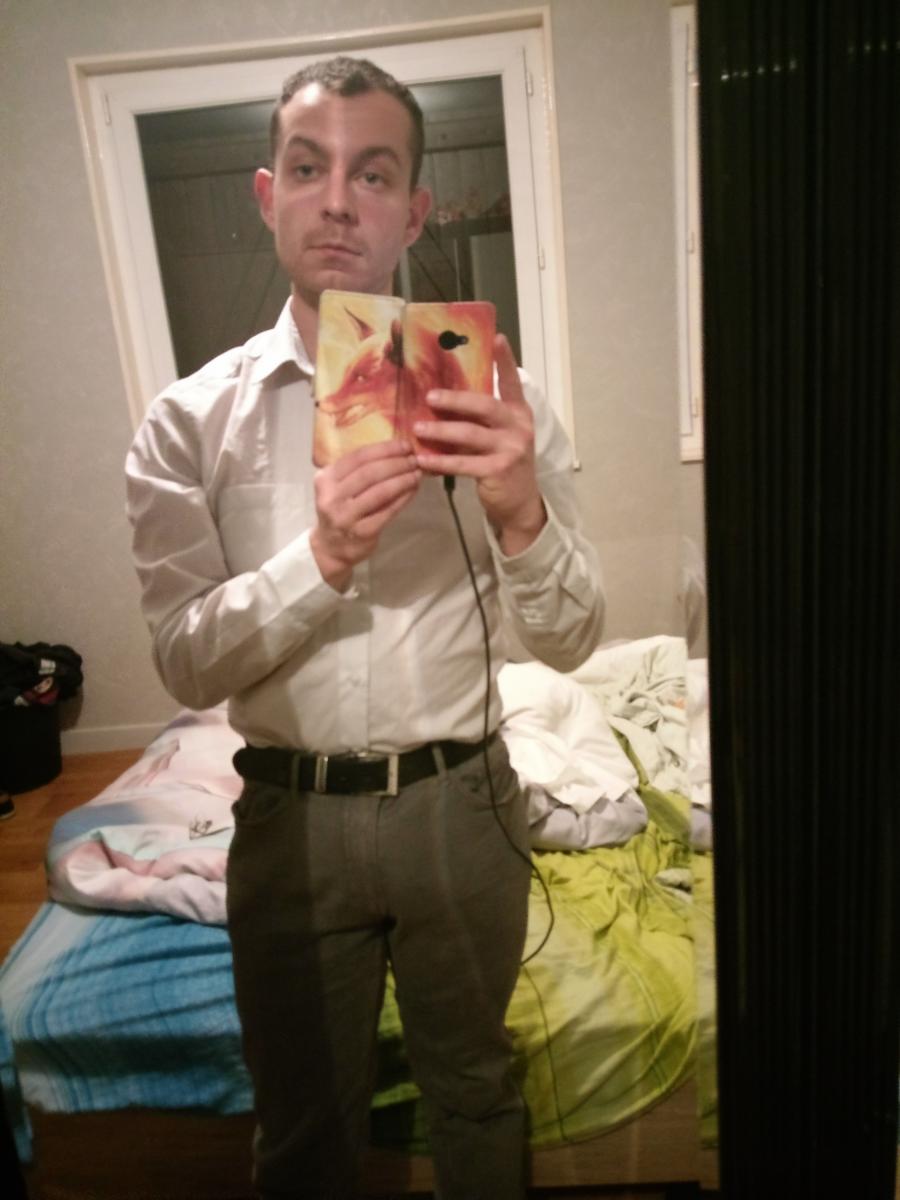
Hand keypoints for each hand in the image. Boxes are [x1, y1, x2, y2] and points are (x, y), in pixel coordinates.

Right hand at [311, 440, 420, 589]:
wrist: (330, 548)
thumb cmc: (339, 510)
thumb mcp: (338, 487)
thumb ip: (357, 470)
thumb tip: (395, 451)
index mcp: (325, 478)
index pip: (358, 457)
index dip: (385, 449)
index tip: (405, 445)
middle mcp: (332, 496)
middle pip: (370, 472)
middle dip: (396, 462)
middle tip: (414, 458)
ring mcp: (346, 516)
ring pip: (380, 491)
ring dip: (403, 479)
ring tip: (417, 472)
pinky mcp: (362, 532)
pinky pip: (388, 510)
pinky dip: (404, 497)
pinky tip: (413, 490)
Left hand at [414, 335, 545, 554]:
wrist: (519, 503)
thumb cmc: (501, 463)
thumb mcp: (498, 436)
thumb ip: (480, 418)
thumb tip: (439, 400)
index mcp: (518, 412)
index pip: (512, 382)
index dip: (505, 360)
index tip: (497, 337)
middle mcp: (518, 427)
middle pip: (485, 406)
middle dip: (455, 399)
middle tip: (429, 397)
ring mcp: (511, 449)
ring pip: (471, 435)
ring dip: (441, 431)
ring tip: (417, 429)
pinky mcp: (499, 470)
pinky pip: (464, 463)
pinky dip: (441, 462)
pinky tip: (422, 461)